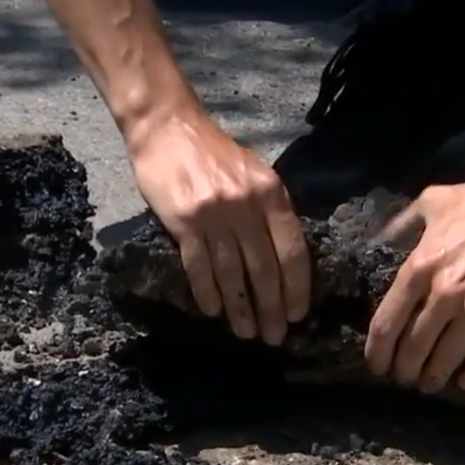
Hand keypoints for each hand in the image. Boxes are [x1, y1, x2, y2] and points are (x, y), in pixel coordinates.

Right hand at [129, 111, 310, 344]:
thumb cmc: (213, 153)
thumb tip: (283, 259)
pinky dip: (207, 292)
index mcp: (270, 192)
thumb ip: (269, 210)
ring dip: (240, 308)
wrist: (167, 127)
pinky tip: (213, 311)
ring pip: (232, 273)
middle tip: (274, 337)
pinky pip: (199, 266)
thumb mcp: (254, 173)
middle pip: (264, 267)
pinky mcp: (183, 221)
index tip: (297, 314)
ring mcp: (213, 214)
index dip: (296, 287)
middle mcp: (246, 204)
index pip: (292, 249)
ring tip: (245, 333)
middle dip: (271, 307)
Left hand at [363, 155, 464, 392]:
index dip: (377, 351)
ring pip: (446, 358)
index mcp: (418, 267)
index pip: (387, 323)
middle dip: (404, 370)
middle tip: (404, 380)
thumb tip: (378, 239)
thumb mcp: (430, 203)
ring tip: (430, 384)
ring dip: (434, 377)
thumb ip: (401, 225)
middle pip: (413, 347)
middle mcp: (442, 294)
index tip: (376, 365)